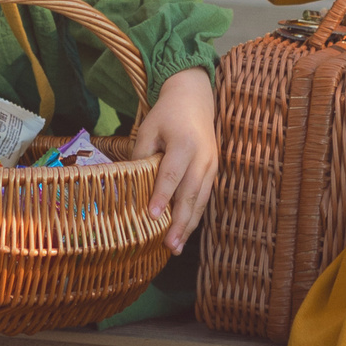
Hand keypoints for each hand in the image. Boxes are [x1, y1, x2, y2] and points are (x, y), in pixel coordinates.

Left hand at [129, 67, 218, 252]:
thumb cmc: (167, 115)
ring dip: (188, 226)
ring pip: (200, 201)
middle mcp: (202, 157)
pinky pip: (204, 198)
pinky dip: (194, 217)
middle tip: (169, 245)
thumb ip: (142, 156)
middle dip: (179, 222)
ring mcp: (211, 165)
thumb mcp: (148, 129)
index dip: (162, 196)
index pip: (171, 174)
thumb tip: (131, 187)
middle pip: (190, 194)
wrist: (195, 98)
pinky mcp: (214, 171)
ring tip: (176, 247)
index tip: (152, 216)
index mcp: (184, 143)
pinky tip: (184, 233)